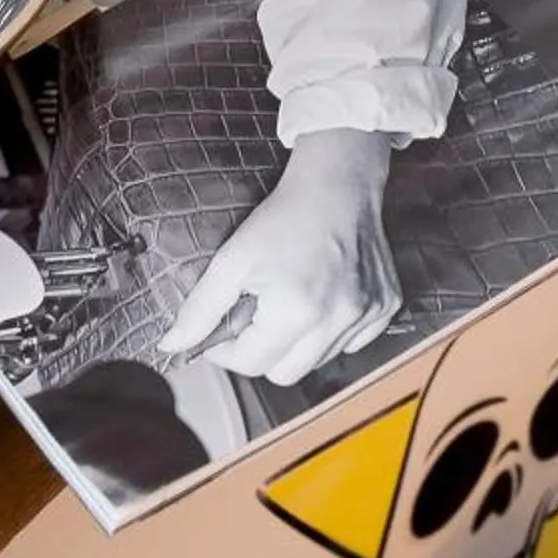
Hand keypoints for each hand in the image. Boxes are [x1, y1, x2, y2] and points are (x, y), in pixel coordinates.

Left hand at [164, 130, 398, 386]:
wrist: (338, 184)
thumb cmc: (285, 216)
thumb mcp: (232, 259)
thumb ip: (200, 308)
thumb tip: (172, 345)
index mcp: (297, 312)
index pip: (250, 364)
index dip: (228, 350)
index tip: (224, 330)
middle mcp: (337, 320)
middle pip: (285, 374)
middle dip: (263, 351)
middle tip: (256, 316)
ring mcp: (366, 315)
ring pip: (319, 361)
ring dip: (299, 343)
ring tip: (290, 301)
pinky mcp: (385, 307)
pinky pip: (352, 343)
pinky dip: (333, 331)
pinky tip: (323, 298)